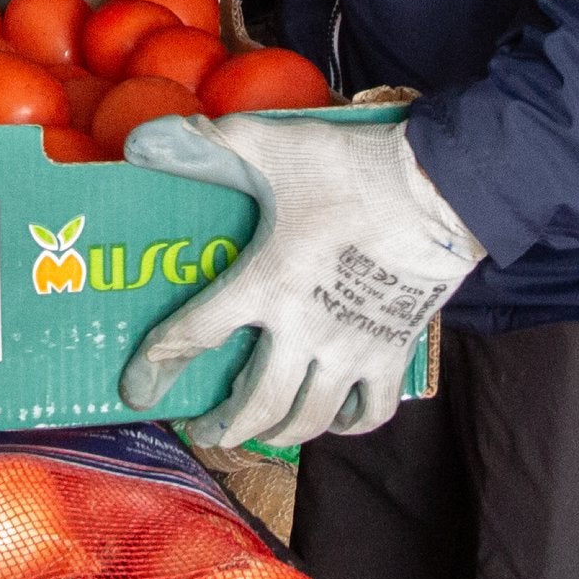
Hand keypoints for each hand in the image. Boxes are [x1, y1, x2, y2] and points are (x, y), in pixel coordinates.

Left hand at [117, 105, 484, 447]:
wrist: (441, 187)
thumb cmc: (352, 167)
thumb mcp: (269, 145)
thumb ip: (203, 145)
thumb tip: (141, 143)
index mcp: (266, 283)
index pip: (195, 335)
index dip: (157, 366)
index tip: (137, 388)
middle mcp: (305, 329)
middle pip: (257, 404)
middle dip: (223, 425)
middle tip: (203, 428)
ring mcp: (353, 348)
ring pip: (308, 418)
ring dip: (276, 434)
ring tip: (256, 434)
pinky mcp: (393, 352)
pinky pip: (369, 412)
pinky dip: (344, 425)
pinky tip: (328, 417)